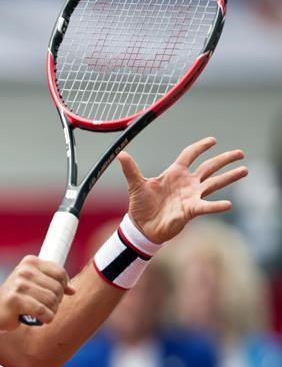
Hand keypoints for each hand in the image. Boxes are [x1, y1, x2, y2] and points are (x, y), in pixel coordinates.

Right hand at [0, 255, 74, 329]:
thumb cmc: (18, 295)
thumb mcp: (35, 283)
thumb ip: (53, 282)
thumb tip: (73, 290)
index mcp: (31, 262)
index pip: (59, 273)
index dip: (63, 286)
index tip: (56, 294)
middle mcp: (24, 270)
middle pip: (57, 288)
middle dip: (56, 301)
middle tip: (47, 306)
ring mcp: (19, 284)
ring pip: (51, 300)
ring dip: (51, 311)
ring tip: (43, 312)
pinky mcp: (15, 299)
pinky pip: (42, 311)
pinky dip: (46, 318)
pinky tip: (41, 319)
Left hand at [117, 137, 247, 243]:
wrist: (141, 226)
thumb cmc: (141, 205)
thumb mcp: (136, 185)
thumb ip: (130, 169)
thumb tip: (120, 153)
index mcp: (174, 173)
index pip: (190, 155)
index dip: (200, 147)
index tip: (212, 140)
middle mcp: (186, 183)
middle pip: (209, 167)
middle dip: (224, 159)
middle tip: (240, 153)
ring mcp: (191, 196)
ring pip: (214, 183)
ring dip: (229, 177)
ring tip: (245, 170)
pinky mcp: (191, 210)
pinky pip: (206, 206)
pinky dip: (216, 205)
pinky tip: (228, 204)